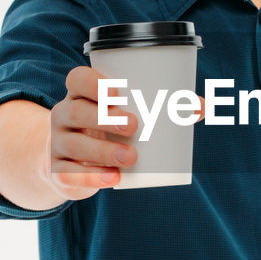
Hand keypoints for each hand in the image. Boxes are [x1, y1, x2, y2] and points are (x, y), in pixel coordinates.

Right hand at [40, 65, 204, 200]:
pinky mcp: (58, 172)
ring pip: (74, 145)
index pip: (76, 79)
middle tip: (134, 125)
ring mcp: (57, 145)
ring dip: (102, 151)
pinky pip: (68, 174)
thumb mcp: (125, 115)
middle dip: (104, 118)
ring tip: (131, 158)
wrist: (69, 162)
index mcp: (79, 95)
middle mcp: (63, 116)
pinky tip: (113, 180)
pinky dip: (91, 178)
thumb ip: (162, 108)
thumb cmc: (107, 129)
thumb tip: (203, 107)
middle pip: (75, 111)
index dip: (93, 83)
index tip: (118, 91)